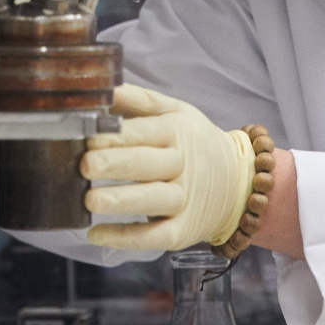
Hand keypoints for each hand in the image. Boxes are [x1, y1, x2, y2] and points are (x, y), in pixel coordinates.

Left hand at [84, 86, 255, 250]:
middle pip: (148, 164)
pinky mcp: (183, 231)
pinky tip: (96, 234)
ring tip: (89, 200)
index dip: (117, 135)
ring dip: (122, 201)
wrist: (239, 183)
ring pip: (153, 200)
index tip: (88, 137)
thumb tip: (101, 86)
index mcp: (177, 132)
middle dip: (116, 164)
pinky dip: (126, 237)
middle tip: (85, 165)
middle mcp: (183, 165)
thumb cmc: (195, 143)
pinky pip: (155, 235)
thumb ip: (139, 100)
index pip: (145, 132)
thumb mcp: (175, 112)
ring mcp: (185, 200)